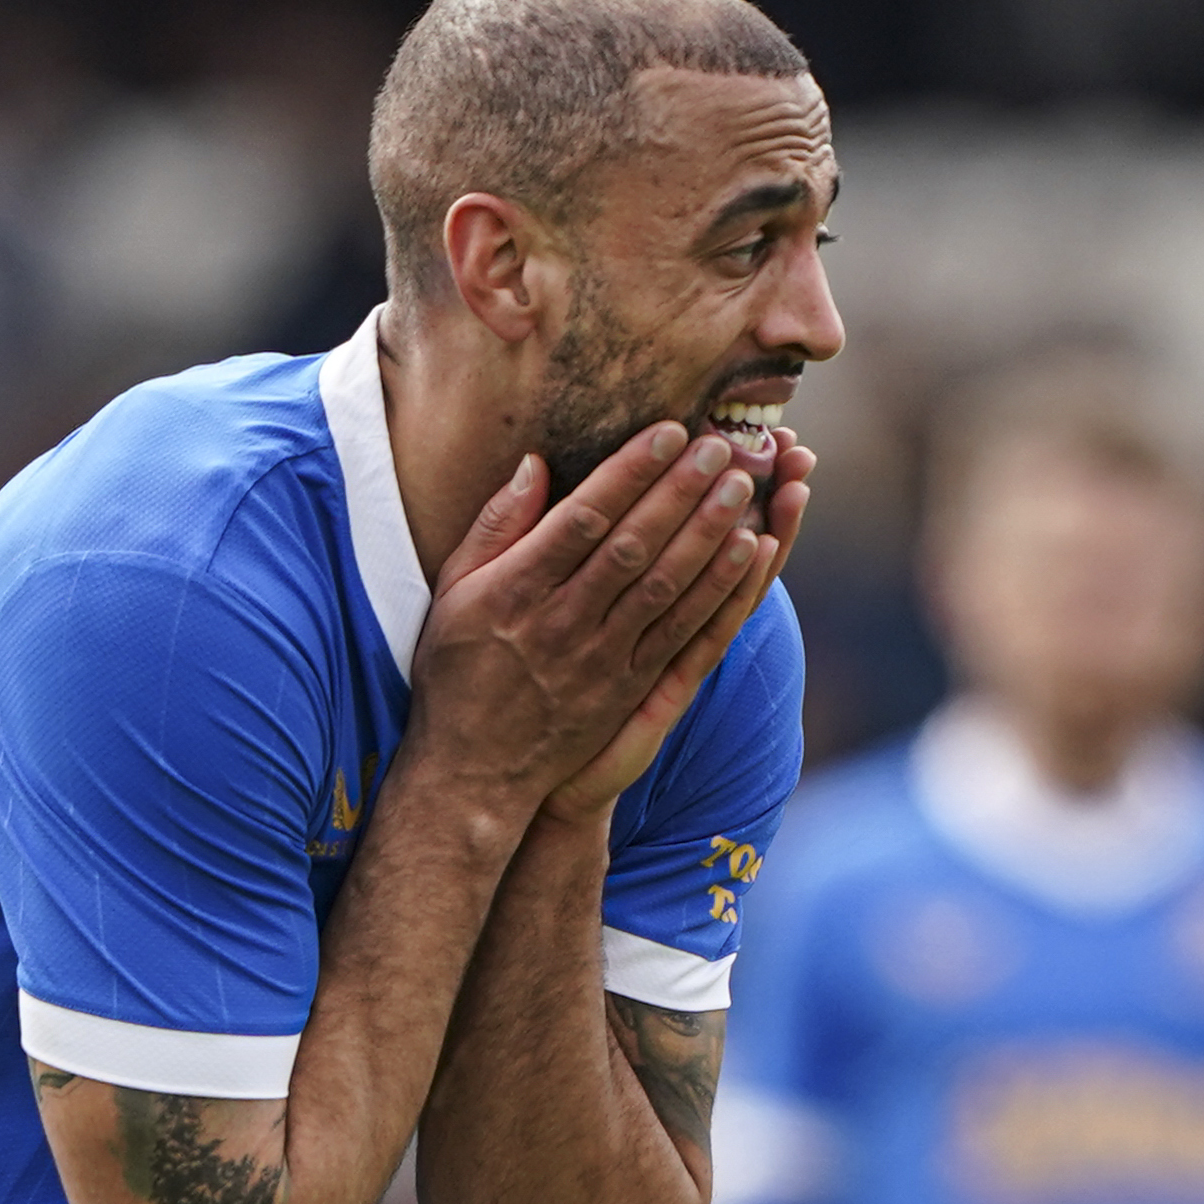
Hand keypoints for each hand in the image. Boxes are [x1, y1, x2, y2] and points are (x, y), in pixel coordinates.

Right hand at [403, 424, 774, 820]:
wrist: (475, 770)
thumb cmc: (458, 670)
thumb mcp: (454, 592)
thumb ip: (496, 527)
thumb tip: (535, 464)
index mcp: (516, 589)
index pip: (582, 518)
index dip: (629, 473)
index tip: (667, 432)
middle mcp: (563, 623)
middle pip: (632, 546)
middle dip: (680, 492)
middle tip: (721, 446)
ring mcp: (601, 660)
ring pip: (665, 587)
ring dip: (708, 534)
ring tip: (743, 486)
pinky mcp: (631, 690)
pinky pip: (685, 635)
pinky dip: (721, 592)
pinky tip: (750, 554)